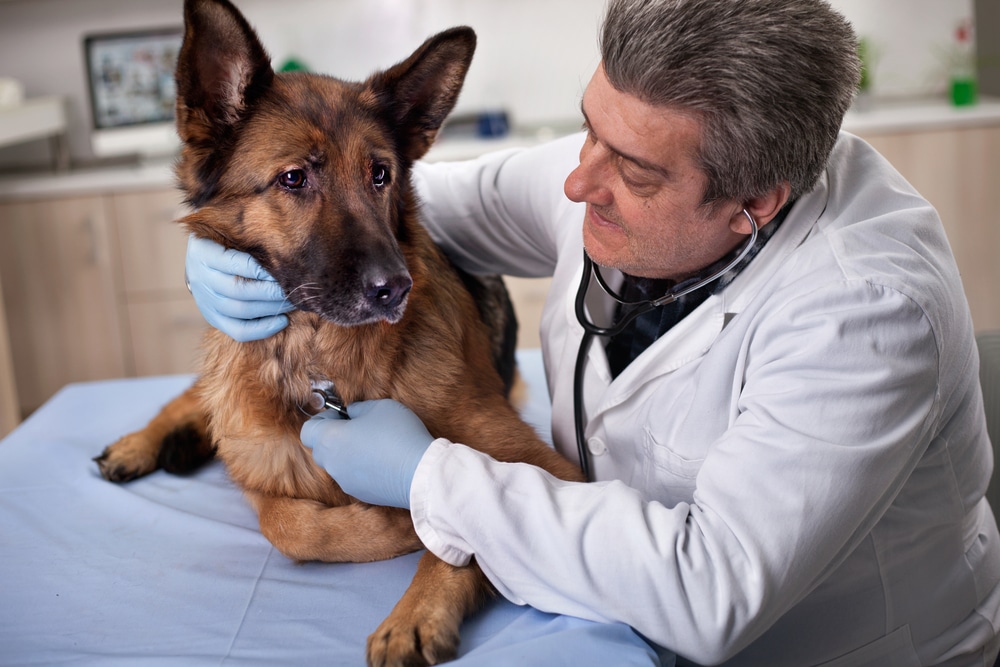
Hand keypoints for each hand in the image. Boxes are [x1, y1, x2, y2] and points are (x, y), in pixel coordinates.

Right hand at [185, 235, 293, 341]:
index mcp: (204, 253)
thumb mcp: (230, 232)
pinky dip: (262, 329)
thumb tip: (283, 249)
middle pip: (238, 290)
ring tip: (294, 301)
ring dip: (271, 308)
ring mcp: (205, 301)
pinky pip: (238, 331)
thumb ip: (249, 239)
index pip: (233, 263)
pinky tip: (283, 321)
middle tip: (295, 288)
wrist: (202, 260)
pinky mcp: (213, 318)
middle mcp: (201, 278)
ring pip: (240, 311)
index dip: (260, 269)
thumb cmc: (226, 241)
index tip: (283, 268)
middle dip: (271, 291)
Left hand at [300, 399, 433, 508]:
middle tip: (358, 428)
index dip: (323, 419)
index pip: (307, 430)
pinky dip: (361, 469)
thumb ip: (358, 408)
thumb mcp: (379, 407)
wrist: (421, 473)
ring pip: (337, 464)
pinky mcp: (361, 494)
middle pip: (320, 449)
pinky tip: (383, 462)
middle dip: (334, 437)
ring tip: (374, 446)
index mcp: (330, 440)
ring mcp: (345, 481)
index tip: (343, 416)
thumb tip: (352, 414)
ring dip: (348, 454)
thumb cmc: (398, 435)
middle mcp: (332, 464)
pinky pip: (353, 477)